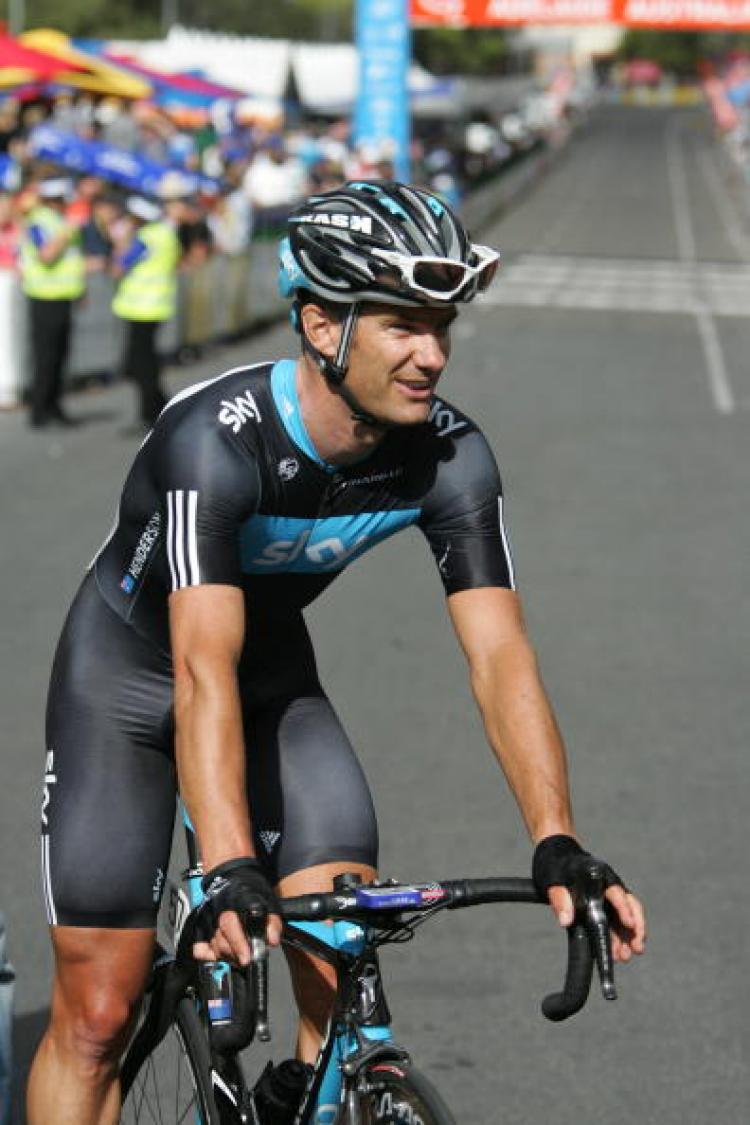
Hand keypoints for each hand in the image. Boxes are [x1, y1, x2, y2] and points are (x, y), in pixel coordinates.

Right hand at [191, 858, 281, 964]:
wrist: (233, 877)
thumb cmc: (252, 892)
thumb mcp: (269, 902)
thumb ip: (273, 923)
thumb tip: (272, 940)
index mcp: (235, 901)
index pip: (231, 923)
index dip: (238, 942)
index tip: (248, 957)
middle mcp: (217, 909)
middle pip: (221, 938)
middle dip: (235, 953)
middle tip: (248, 958)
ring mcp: (207, 917)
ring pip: (213, 945)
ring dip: (227, 956)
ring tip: (239, 955)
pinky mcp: (200, 925)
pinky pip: (199, 948)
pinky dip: (208, 955)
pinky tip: (221, 953)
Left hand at [533, 834, 646, 962]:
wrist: (556, 856)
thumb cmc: (555, 867)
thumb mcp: (552, 882)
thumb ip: (559, 900)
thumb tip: (565, 921)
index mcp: (598, 874)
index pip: (616, 892)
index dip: (624, 908)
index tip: (630, 925)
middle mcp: (610, 883)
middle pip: (630, 905)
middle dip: (634, 929)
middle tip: (635, 950)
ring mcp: (610, 893)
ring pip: (628, 915)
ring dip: (629, 936)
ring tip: (625, 957)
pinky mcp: (607, 903)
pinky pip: (619, 920)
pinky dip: (621, 936)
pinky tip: (619, 952)